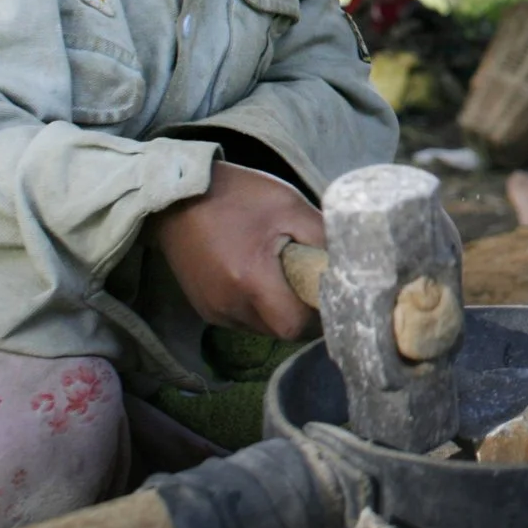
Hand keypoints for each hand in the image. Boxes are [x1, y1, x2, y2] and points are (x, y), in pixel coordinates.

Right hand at [147, 162, 326, 339]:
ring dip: (279, 311)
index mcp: (249, 279)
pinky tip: (260, 278)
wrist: (178, 196)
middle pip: (279, 331)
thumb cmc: (238, 196)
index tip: (326, 292)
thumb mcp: (289, 205)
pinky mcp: (204, 308)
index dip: (316, 315)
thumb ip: (322, 237)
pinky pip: (242, 321)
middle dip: (300, 313)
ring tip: (283, 276)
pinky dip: (258, 308)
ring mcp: (213, 310)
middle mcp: (228, 304)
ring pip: (261, 328)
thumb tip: (349, 264)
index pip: (293, 325)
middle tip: (309, 282)